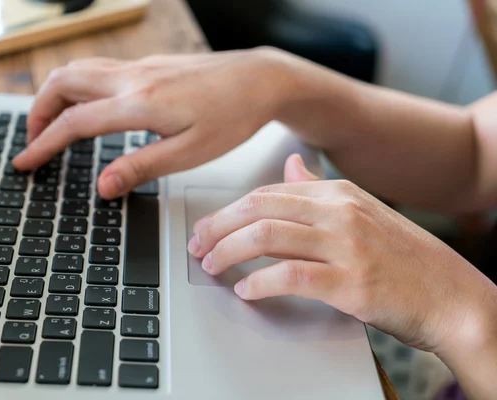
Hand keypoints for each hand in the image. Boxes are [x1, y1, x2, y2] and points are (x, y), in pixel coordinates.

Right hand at [12, 48, 296, 198]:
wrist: (260, 79)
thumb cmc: (233, 116)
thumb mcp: (189, 153)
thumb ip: (141, 168)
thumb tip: (102, 186)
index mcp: (140, 104)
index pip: (74, 123)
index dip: (43, 144)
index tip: (24, 162)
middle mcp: (133, 78)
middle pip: (63, 83)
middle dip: (38, 112)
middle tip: (34, 142)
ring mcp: (140, 67)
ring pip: (78, 70)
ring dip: (55, 95)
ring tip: (52, 126)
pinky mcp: (150, 65)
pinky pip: (99, 70)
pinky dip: (78, 88)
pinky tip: (89, 108)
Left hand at [188, 154, 496, 360]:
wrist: (454, 297)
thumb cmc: (407, 260)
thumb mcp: (363, 212)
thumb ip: (320, 189)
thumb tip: (289, 166)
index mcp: (339, 193)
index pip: (267, 193)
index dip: (228, 211)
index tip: (208, 227)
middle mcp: (340, 212)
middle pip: (259, 209)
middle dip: (218, 227)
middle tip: (198, 245)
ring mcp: (347, 246)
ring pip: (267, 237)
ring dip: (229, 252)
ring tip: (212, 266)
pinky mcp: (351, 283)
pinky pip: (290, 277)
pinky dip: (259, 284)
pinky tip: (245, 291)